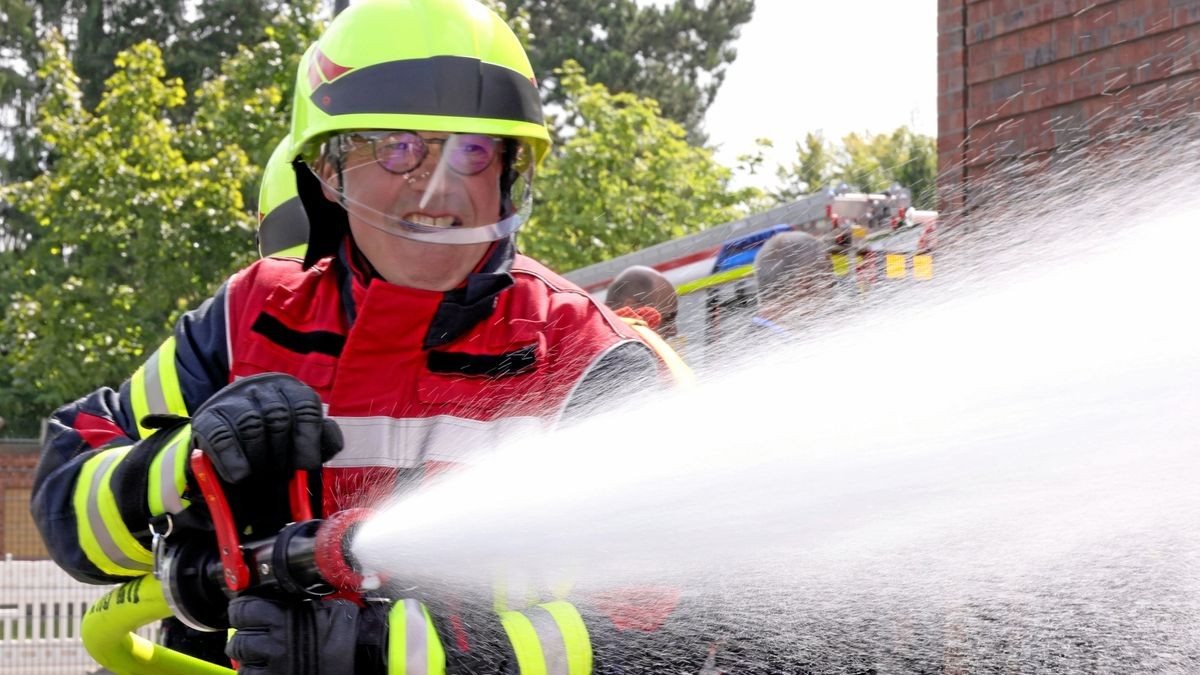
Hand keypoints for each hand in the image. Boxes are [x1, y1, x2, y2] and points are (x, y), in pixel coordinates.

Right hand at [191, 373, 342, 484]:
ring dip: (259, 458)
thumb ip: (322, 439)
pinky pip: (222, 436)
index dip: (308, 438)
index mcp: (290, 389)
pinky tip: (239, 476)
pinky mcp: (207, 418)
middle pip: (279, 417)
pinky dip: (232, 460)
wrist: (226, 446)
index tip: (306, 465)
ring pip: (251, 425)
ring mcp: (232, 400)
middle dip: (282, 454)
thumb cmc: (273, 444)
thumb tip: (330, 440)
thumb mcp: (301, 439)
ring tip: (261, 477)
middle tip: (281, 477)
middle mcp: (262, 388)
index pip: (305, 406)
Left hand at [226, 596, 364, 674]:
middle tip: (257, 638)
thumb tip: (274, 598)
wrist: (363, 655)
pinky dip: (257, 673)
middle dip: (246, 638)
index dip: (242, 611)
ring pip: (243, 662)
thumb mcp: (320, 606)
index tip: (244, 612)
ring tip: (265, 657)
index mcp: (285, 616)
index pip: (243, 610)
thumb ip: (294, 603)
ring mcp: (275, 665)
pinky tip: (270, 669)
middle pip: (239, 639)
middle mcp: (275, 641)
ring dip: (251, 659)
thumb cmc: (348, 629)